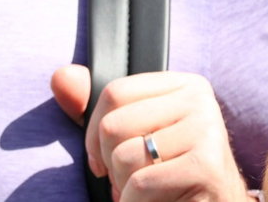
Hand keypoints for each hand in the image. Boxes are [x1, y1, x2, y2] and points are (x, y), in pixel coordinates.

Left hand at [51, 66, 250, 201]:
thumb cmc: (171, 174)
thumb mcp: (138, 136)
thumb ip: (100, 109)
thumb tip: (60, 77)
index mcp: (184, 85)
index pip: (114, 93)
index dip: (95, 133)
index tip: (105, 160)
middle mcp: (199, 100)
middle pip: (114, 125)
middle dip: (110, 165)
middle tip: (129, 182)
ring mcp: (206, 130)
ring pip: (124, 156)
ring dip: (123, 188)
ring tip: (144, 194)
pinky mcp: (205, 165)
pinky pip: (141, 183)